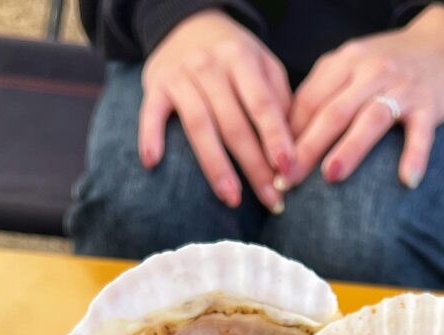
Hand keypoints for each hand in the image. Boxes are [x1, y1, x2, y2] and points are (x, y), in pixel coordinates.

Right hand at [139, 9, 293, 210]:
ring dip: (216, 166)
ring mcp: (180, 75)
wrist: (188, 24)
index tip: (288, 170)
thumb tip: (293, 149)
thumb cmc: (234, 56)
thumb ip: (279, 100)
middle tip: (271, 200)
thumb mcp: (263, 65)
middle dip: (254, 165)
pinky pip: (151, 114)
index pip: (261, 104)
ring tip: (232, 198)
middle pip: (233, 123)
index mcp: (241, 59)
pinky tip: (153, 163)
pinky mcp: (155, 85)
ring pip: (199, 125)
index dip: (275, 138)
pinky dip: (150, 137)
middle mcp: (210, 65)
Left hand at [289, 5, 443, 188]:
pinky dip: (415, 155)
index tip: (272, 166)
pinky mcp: (429, 104)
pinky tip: (406, 180)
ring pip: (371, 119)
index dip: (288, 134)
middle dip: (308, 147)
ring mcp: (401, 88)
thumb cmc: (384, 67)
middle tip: (288, 179)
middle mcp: (371, 72)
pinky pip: (421, 133)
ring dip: (350, 149)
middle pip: (334, 112)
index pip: (309, 100)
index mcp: (344, 63)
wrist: (440, 46)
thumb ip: (322, 95)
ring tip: (331, 176)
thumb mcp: (349, 68)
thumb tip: (285, 139)